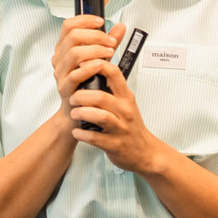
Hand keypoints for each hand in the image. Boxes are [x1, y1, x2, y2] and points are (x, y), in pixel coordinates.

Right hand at [51, 15, 127, 121]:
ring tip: (109, 52)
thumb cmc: (86, 85)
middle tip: (110, 41)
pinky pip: (74, 75)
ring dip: (94, 50)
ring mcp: (61, 74)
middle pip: (72, 37)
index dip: (84, 20)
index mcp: (64, 49)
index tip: (100, 21)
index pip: (68, 26)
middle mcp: (60, 59)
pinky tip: (100, 65)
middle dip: (95, 35)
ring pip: (73, 53)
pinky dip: (89, 67)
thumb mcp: (99, 59)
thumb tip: (120, 27)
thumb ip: (108, 42)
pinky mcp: (65, 88)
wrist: (77, 112)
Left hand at [68, 59, 166, 174]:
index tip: (82, 66)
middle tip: (72, 99)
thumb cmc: (131, 127)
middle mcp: (124, 111)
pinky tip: (77, 131)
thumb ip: (113, 90)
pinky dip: (82, 134)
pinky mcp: (114, 144)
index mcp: (126, 98)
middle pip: (101, 97)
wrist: (144, 152)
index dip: (96, 66)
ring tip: (74, 113)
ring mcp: (120, 128)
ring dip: (81, 113)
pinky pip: (94, 138)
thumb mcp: (127, 103)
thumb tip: (92, 72)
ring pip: (99, 116)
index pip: (114, 73)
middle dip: (81, 96)